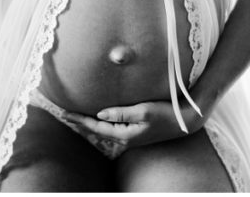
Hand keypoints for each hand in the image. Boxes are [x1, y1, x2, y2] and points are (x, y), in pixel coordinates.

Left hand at [62, 100, 207, 147]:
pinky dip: (101, 123)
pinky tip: (97, 118)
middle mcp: (126, 138)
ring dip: (89, 123)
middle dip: (80, 123)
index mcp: (125, 135)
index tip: (64, 113)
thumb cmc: (167, 114)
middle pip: (97, 131)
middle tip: (63, 114)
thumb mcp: (144, 111)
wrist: (187, 121)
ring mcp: (131, 136)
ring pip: (104, 130)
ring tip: (75, 117)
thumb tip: (100, 114)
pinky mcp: (136, 132)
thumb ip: (121, 113)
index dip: (79, 120)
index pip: (96, 127)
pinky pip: (112, 128)